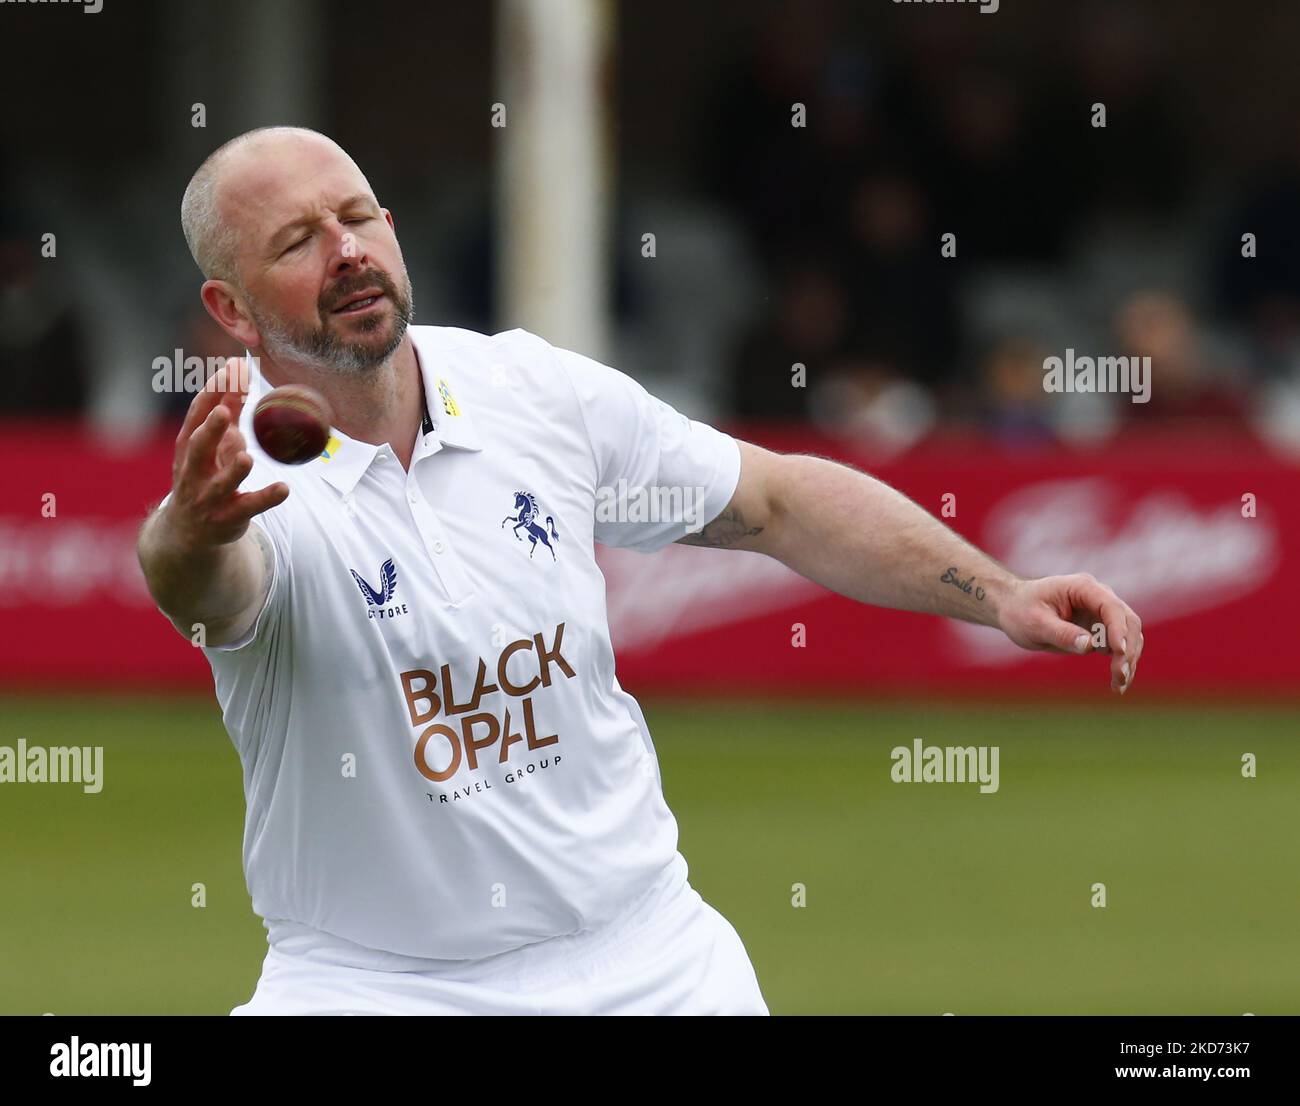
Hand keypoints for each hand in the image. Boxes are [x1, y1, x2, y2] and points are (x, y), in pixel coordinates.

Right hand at [162, 357, 288, 549]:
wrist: (189, 531)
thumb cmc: (204, 474)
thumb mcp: (214, 442)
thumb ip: (228, 409)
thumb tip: (239, 370)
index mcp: (189, 447)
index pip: (197, 416)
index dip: (212, 393)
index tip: (230, 369)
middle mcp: (194, 470)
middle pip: (198, 447)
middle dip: (209, 430)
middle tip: (223, 412)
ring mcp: (209, 496)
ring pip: (221, 482)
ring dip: (233, 470)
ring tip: (247, 457)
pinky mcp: (229, 516)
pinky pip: (249, 507)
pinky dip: (266, 498)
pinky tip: (284, 489)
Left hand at [997, 574, 1143, 693]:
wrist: (1013, 608)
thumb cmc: (1020, 611)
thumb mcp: (1035, 624)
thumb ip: (1061, 633)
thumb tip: (1090, 646)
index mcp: (1082, 587)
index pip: (1110, 607)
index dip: (1118, 629)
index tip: (1119, 652)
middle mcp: (1097, 597)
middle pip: (1127, 621)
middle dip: (1127, 649)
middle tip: (1119, 675)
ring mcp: (1101, 612)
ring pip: (1128, 635)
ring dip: (1128, 659)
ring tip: (1119, 685)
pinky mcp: (1100, 628)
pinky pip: (1119, 646)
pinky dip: (1122, 663)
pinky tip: (1117, 684)